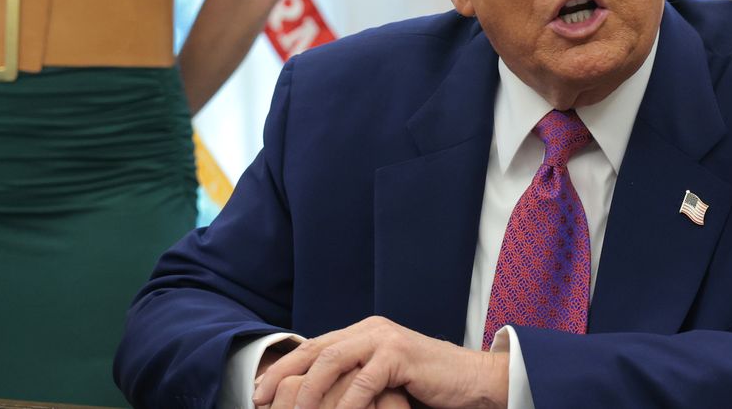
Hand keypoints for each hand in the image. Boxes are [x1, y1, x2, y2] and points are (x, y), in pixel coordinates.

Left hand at [251, 316, 508, 408]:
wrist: (472, 381)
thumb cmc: (427, 387)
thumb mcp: (383, 380)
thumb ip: (355, 379)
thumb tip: (316, 397)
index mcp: (364, 332)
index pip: (314, 347)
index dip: (283, 369)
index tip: (259, 393)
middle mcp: (371, 329)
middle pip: (315, 350)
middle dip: (283, 377)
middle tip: (261, 401)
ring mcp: (386, 339)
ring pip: (332, 362)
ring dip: (308, 393)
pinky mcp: (401, 355)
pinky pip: (362, 382)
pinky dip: (345, 405)